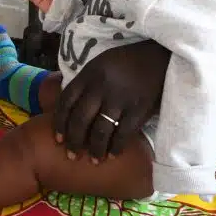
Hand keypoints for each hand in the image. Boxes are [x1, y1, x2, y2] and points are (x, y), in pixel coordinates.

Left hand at [53, 40, 169, 163]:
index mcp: (88, 74)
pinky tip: (112, 155)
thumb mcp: (100, 64)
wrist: (158, 56)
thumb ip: (85, 83)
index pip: (66, 101)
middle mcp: (100, 87)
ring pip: (100, 131)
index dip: (60, 123)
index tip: (58, 138)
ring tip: (94, 160)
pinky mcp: (138, 109)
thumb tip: (70, 107)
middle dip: (73, 141)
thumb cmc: (127, 61)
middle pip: (80, 120)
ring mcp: (119, 99)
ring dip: (95, 149)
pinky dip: (116, 147)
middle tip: (71, 155)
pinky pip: (123, 133)